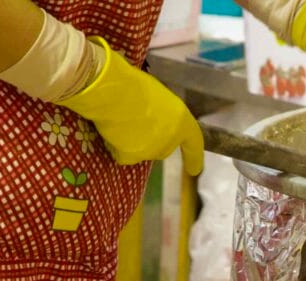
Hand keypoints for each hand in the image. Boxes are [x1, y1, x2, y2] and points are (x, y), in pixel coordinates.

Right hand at [57, 37, 203, 174]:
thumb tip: (154, 121)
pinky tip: (111, 132)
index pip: (193, 144)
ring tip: (121, 122)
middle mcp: (171, 140)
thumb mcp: (158, 97)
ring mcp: (152, 150)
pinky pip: (124, 155)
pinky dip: (118, 147)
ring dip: (134, 142)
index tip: (194, 171)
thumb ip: (162, 114)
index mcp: (182, 122)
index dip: (194, 158)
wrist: (113, 92)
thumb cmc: (135, 85)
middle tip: (137, 123)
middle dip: (153, 140)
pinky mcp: (132, 157)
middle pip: (164, 148)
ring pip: (143, 151)